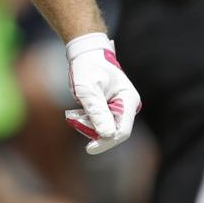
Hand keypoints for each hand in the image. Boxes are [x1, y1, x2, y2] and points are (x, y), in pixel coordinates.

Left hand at [64, 32, 141, 154]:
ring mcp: (118, 107)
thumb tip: (106, 135)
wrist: (85, 53)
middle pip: (113, 131)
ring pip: (104, 127)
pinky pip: (98, 121)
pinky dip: (87, 119)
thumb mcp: (87, 87)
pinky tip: (78, 111)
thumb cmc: (87, 66)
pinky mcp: (108, 108)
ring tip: (76, 111)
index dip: (107, 141)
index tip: (90, 149)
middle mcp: (126, 106)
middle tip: (75, 122)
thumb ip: (96, 110)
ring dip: (88, 124)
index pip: (122, 130)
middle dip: (94, 130)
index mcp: (128, 100)